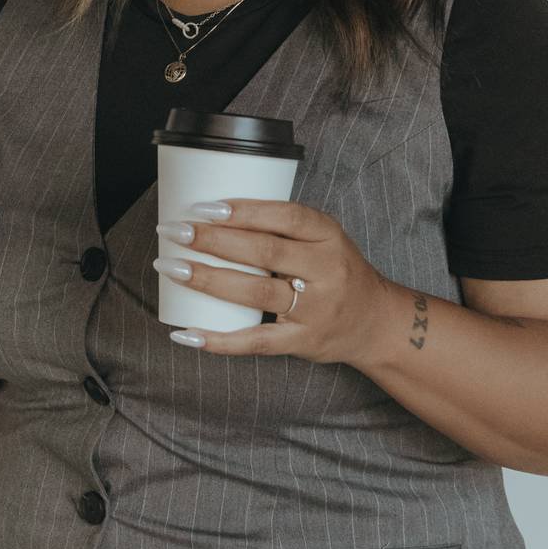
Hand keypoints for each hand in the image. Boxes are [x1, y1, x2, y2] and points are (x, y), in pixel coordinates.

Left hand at [153, 197, 391, 362]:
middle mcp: (325, 271)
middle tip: (174, 232)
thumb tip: (213, 211)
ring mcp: (314, 309)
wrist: (376, 323)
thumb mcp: (324, 240)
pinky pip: (255, 341)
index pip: (286, 217)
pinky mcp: (302, 341)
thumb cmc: (337, 273)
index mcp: (329, 236)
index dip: (244, 211)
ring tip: (171, 267)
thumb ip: (282, 227)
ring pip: (255, 293)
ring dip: (208, 280)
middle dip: (213, 241)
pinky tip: (186, 332)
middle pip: (264, 252)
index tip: (204, 207)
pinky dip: (218, 339)